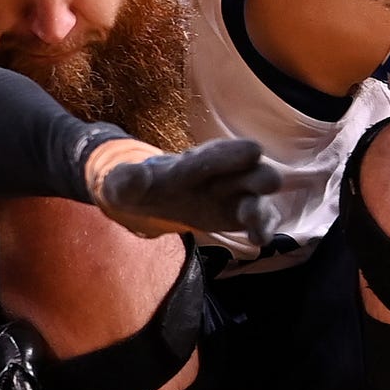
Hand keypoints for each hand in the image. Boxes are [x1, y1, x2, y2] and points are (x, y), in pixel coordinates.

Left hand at [86, 136, 283, 238]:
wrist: (154, 198)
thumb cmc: (140, 188)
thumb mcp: (123, 185)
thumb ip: (127, 180)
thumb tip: (134, 174)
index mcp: (191, 163)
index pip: (211, 157)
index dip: (228, 155)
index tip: (252, 150)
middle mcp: (220, 174)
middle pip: (247, 170)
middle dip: (258, 175)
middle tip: (266, 182)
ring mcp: (233, 195)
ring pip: (257, 197)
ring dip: (261, 207)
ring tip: (253, 221)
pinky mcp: (239, 215)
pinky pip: (259, 220)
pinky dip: (263, 227)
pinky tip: (258, 239)